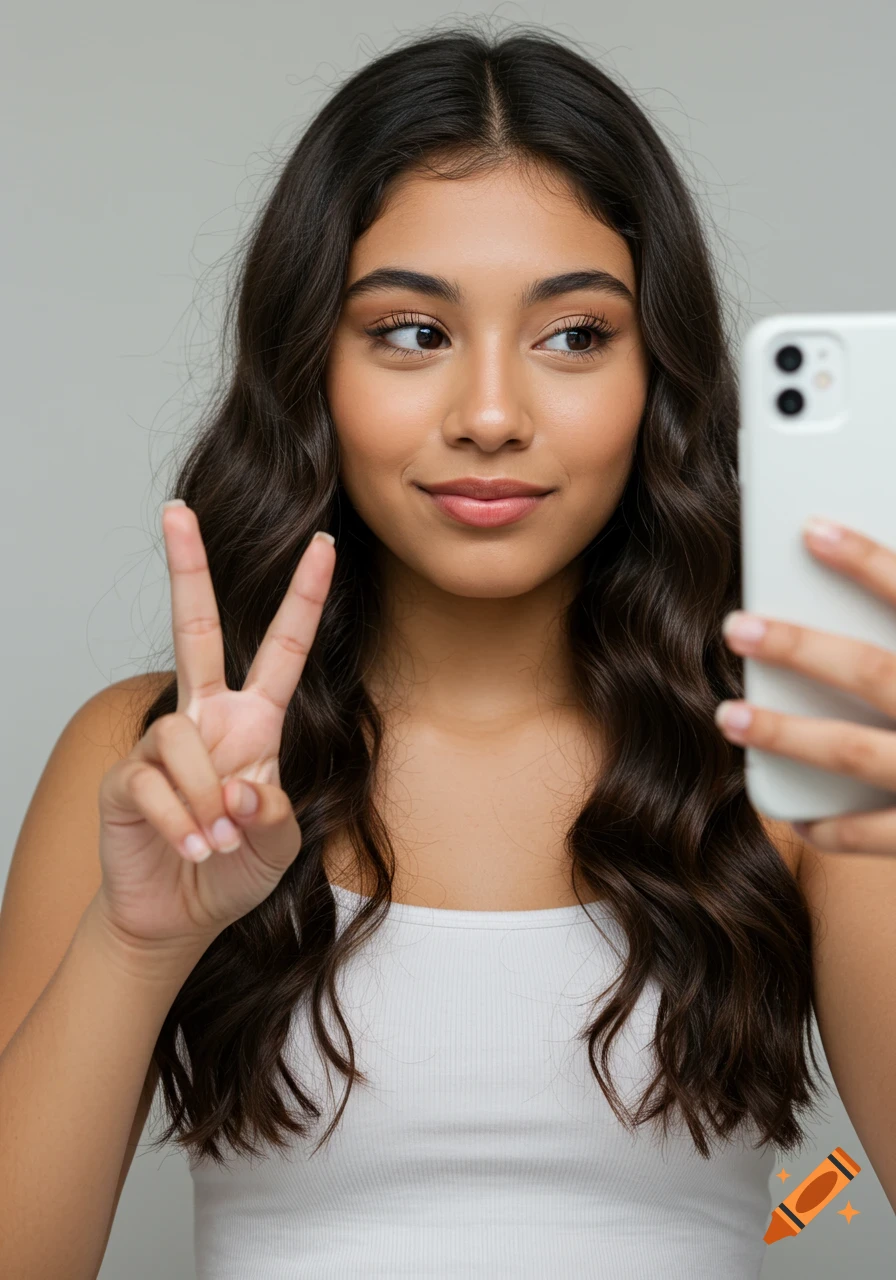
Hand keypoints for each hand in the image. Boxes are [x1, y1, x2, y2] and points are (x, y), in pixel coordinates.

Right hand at [95, 502, 335, 951]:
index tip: (323, 545)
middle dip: (187, 568)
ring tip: (216, 840)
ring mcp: (163, 745)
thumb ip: (277, 811)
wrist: (180, 912)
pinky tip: (191, 849)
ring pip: (182, 737)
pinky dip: (181, 824)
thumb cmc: (237, 867)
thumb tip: (241, 784)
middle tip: (177, 510)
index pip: (283, 648)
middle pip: (196, 628)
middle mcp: (207, 718)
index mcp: (255, 720)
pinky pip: (154, 784)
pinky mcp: (126, 778)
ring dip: (208, 799)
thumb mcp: (282, 843)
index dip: (304, 598)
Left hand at [715, 516, 895, 854]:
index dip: (868, 562)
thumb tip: (888, 580)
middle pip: (873, 672)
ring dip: (787, 735)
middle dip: (799, 648)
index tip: (811, 530)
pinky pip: (882, 836)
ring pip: (858, 753)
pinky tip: (799, 819)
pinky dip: (836, 829)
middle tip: (738, 626)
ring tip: (729, 715)